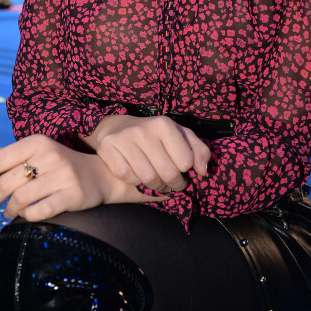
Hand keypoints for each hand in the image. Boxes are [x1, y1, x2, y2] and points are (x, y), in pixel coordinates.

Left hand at [0, 134, 121, 221]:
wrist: (101, 174)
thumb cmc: (62, 165)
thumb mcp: (40, 152)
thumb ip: (12, 154)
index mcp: (37, 142)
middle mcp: (50, 155)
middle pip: (6, 182)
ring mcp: (63, 175)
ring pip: (21, 199)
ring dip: (9, 210)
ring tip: (8, 212)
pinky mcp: (73, 194)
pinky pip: (39, 211)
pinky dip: (27, 216)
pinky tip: (26, 215)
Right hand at [84, 115, 210, 191]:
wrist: (118, 127)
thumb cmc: (155, 136)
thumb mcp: (180, 137)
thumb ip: (199, 151)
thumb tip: (203, 171)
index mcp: (164, 124)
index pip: (185, 162)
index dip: (185, 172)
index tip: (181, 171)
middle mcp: (144, 129)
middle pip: (167, 173)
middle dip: (172, 184)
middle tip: (170, 183)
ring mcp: (124, 137)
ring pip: (148, 178)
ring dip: (154, 186)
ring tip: (156, 181)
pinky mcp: (107, 147)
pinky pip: (127, 177)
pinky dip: (134, 181)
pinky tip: (136, 174)